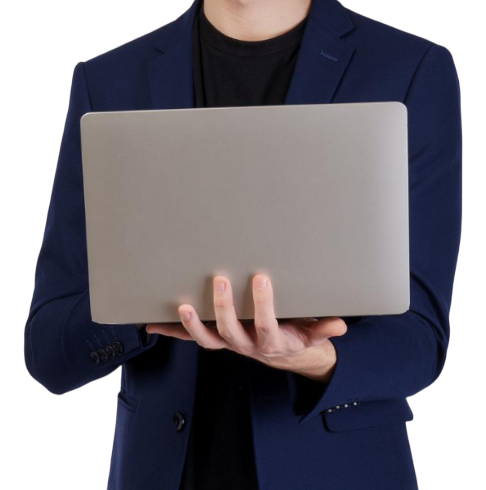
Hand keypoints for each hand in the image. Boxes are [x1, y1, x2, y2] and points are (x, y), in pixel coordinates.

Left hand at [146, 274, 347, 373]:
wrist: (286, 355)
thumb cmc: (298, 337)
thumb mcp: (315, 334)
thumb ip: (324, 328)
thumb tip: (339, 325)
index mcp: (272, 341)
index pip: (267, 324)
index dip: (263, 305)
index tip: (261, 278)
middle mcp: (246, 345)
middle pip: (230, 331)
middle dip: (223, 308)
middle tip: (219, 280)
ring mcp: (229, 343)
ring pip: (207, 339)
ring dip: (191, 325)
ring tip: (182, 306)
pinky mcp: (217, 339)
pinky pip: (192, 338)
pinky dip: (172, 332)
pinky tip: (153, 323)